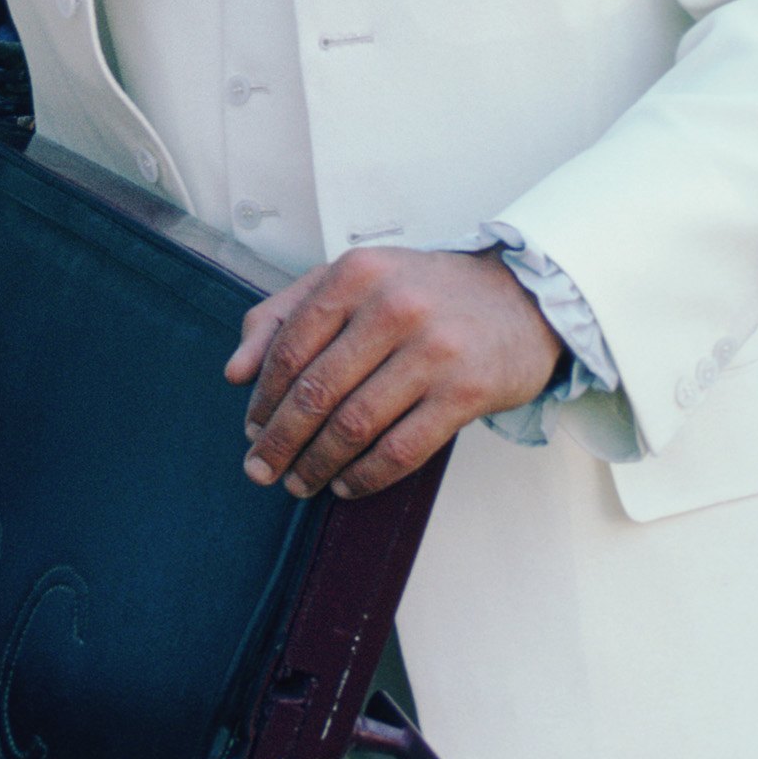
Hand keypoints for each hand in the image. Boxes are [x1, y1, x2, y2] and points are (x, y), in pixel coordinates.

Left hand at [224, 246, 565, 500]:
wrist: (521, 298)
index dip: (264, 396)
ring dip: (318, 464)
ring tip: (299, 483)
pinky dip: (365, 476)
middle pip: (317, 391)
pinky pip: (401, 449)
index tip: (250, 428)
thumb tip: (236, 372)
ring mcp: (433, 351)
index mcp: (356, 273)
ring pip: (355, 425)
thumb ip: (285, 314)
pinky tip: (345, 485)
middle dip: (280, 440)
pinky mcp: (465, 392)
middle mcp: (393, 307)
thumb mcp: (352, 281)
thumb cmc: (423, 292)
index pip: (291, 346)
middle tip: (261, 470)